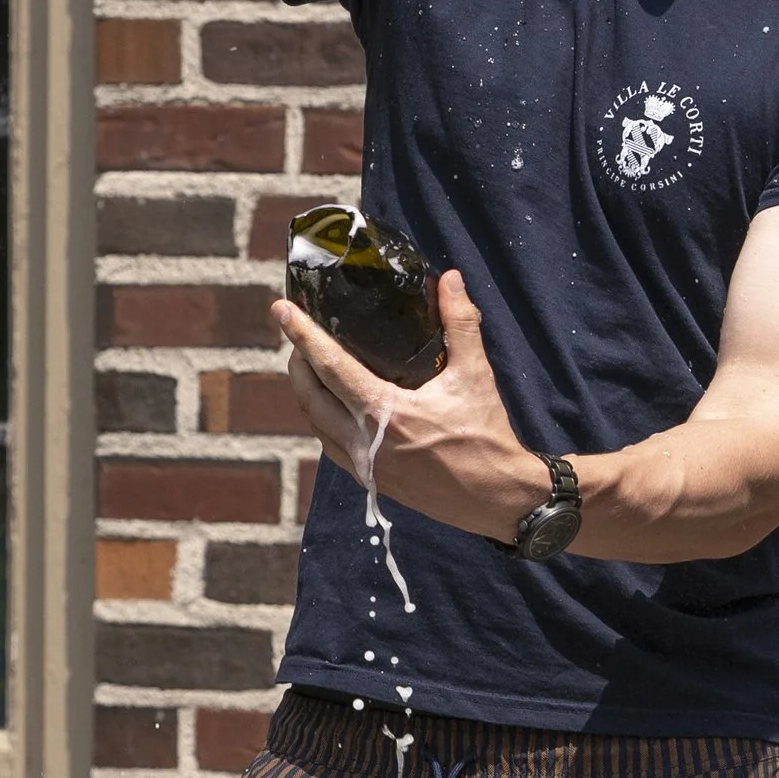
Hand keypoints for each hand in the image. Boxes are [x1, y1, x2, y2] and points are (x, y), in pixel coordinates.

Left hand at [273, 269, 554, 543]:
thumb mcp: (476, 375)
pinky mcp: (371, 480)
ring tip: (311, 364)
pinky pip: (330, 444)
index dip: (302, 335)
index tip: (280, 310)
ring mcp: (364, 466)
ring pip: (315, 423)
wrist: (497, 498)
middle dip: (297, 361)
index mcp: (385, 413)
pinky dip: (323, 418)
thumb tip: (449, 279)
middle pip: (309, 396)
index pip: (330, 366)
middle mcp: (365, 443)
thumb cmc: (487, 437)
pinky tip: (333, 403)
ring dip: (307, 392)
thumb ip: (460, 323)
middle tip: (299, 333)